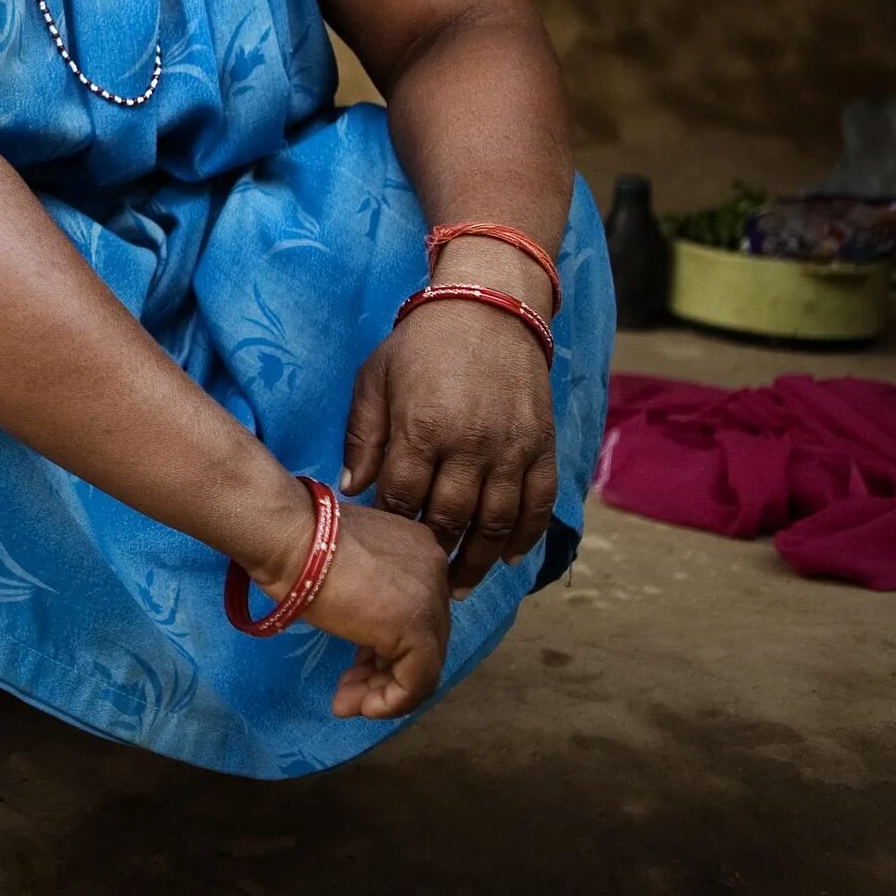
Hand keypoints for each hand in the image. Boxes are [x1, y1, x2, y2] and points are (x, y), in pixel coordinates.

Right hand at [290, 501, 453, 717]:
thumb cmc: (296, 542)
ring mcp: (429, 599)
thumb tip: (360, 620)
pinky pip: (418, 681)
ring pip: (422, 663)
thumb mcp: (342, 565)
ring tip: (347, 705)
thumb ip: (364, 588)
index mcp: (417, 549)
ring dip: (383, 691)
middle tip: (347, 692)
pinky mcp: (417, 628)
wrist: (287, 535)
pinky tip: (363, 707)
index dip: (382, 647)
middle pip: (419, 639)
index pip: (412, 612)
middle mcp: (435, 571)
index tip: (350, 667)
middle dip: (382, 672)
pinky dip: (392, 701)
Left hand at [342, 296, 557, 595]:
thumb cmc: (421, 346)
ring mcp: (512, 448)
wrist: (488, 310)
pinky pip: (538, 504)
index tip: (385, 543)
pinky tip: (509, 558)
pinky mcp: (543, 446)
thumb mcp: (375, 379)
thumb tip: (353, 489)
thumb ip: (364, 436)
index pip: (404, 497)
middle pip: (451, 518)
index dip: (394, 525)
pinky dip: (525, 536)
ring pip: (496, 522)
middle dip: (435, 553)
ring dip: (479, 561)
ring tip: (462, 585)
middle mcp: (470, 444)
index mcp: (422, 427)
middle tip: (423, 580)